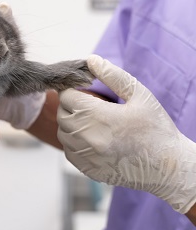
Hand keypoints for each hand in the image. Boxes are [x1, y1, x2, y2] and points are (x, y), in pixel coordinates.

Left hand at [57, 54, 195, 213]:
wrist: (168, 168)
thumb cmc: (156, 128)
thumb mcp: (139, 95)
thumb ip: (113, 75)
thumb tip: (91, 60)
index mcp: (100, 117)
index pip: (67, 97)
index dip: (73, 90)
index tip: (83, 90)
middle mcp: (89, 138)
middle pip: (62, 114)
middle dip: (71, 105)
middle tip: (87, 104)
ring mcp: (86, 156)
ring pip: (62, 133)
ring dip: (71, 123)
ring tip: (90, 121)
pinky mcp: (87, 169)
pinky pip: (68, 151)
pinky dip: (73, 142)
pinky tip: (91, 138)